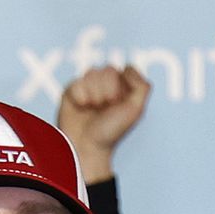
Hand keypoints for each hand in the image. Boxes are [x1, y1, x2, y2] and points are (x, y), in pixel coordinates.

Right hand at [56, 65, 150, 183]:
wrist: (87, 145)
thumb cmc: (112, 130)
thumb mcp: (136, 110)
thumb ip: (142, 86)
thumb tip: (127, 67)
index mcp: (123, 88)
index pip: (125, 70)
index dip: (123, 87)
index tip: (120, 104)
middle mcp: (106, 85)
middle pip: (108, 70)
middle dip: (108, 90)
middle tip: (106, 108)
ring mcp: (88, 86)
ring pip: (92, 72)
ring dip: (95, 94)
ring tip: (93, 109)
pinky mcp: (72, 90)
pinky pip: (77, 82)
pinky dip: (80, 96)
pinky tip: (81, 107)